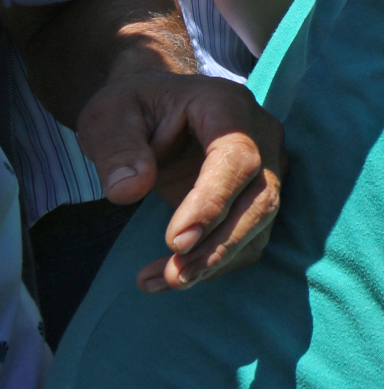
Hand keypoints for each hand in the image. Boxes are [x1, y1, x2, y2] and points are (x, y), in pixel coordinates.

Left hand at [74, 73, 284, 292]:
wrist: (156, 108)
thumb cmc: (134, 108)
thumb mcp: (109, 117)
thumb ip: (117, 148)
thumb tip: (128, 191)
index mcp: (228, 107)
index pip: (236, 160)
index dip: (212, 203)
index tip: (175, 243)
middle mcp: (262, 137)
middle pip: (260, 198)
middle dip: (219, 244)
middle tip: (174, 276)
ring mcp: (269, 168)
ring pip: (260, 224)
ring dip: (217, 260)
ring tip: (162, 281)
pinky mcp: (260, 196)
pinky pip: (250, 237)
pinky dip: (215, 263)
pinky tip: (169, 277)